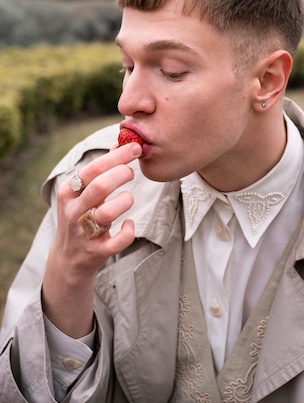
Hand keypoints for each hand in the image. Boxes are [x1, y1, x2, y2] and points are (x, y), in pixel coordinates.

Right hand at [42, 142, 141, 337]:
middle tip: (132, 172)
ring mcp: (83, 233)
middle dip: (121, 175)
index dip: (116, 157)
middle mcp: (74, 211)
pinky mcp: (96, 252)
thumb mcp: (84, 193)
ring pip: (106, 214)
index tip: (135, 148)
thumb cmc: (82, 217)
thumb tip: (121, 143)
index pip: (93, 169)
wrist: (69, 259)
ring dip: (124, 202)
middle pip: (98, 187)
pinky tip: (129, 224)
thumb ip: (102, 170)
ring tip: (128, 198)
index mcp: (69, 192)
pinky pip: (117, 241)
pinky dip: (128, 231)